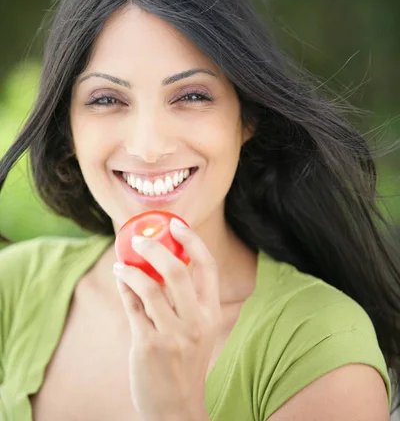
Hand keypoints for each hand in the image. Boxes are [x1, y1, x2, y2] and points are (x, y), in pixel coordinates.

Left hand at [113, 218, 219, 420]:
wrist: (176, 409)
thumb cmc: (184, 363)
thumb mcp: (196, 330)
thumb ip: (185, 300)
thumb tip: (161, 262)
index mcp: (211, 314)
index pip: (208, 267)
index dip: (193, 241)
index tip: (176, 225)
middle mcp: (196, 322)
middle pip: (176, 271)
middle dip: (154, 248)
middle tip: (139, 241)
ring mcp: (172, 335)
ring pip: (148, 286)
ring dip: (130, 269)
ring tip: (121, 263)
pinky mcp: (148, 345)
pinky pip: (132, 306)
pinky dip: (124, 287)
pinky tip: (120, 280)